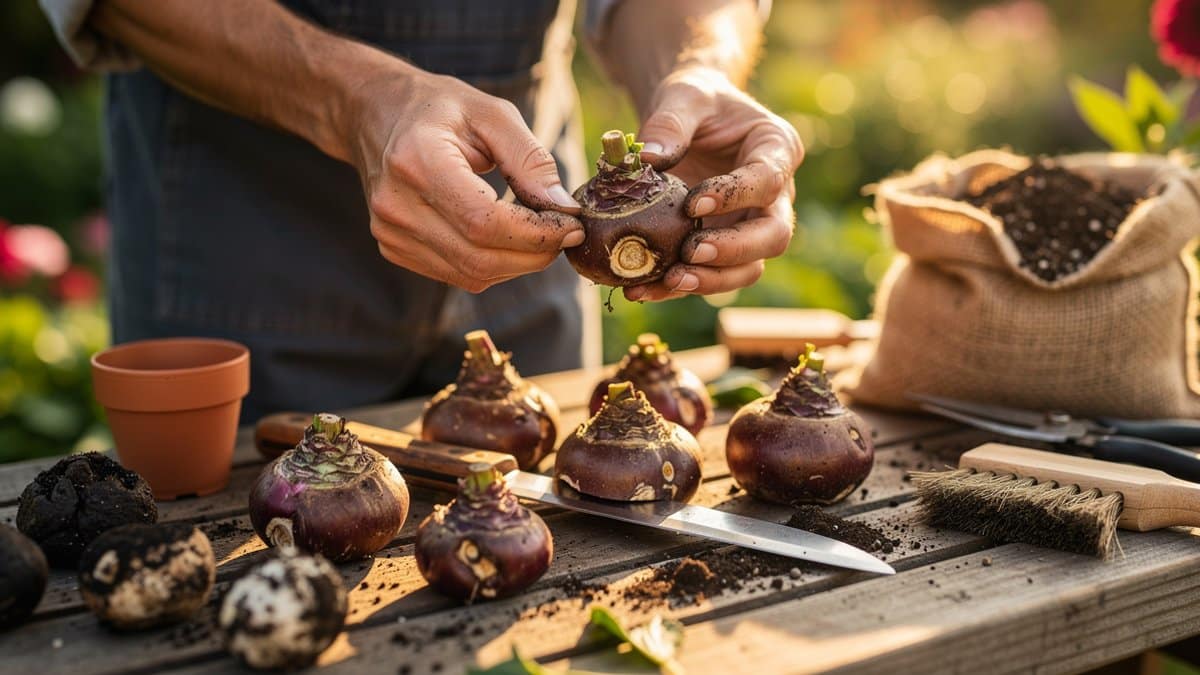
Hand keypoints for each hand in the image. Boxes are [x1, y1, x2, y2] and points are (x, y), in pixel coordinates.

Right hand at [347, 68, 583, 291]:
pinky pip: (458, 274)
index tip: (573, 225)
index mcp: (417, 161)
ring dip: (518, 262)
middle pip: (480, 257)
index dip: (536, 233)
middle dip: (535, 253)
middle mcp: (396, 204)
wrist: (376, 114)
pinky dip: (493, 263)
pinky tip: (506, 237)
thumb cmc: (439, 108)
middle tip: (566, 232)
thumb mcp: (492, 114)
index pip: (484, 222)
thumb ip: (530, 160)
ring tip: (540, 231)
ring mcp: (389, 233)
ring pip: (473, 274)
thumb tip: (564, 208)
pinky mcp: (393, 249)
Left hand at [627, 66, 803, 300]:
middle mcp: (774, 196)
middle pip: (773, 236)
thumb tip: (649, 159)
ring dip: (711, 279)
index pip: (768, 181)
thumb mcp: (684, 96)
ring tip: (669, 280)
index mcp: (776, 149)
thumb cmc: (696, 100)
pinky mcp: (722, 246)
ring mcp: (750, 226)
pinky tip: (642, 289)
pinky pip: (711, 276)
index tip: (693, 203)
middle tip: (690, 252)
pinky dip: (678, 288)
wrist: (689, 119)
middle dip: (734, 251)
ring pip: (749, 268)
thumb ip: (670, 122)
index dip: (734, 197)